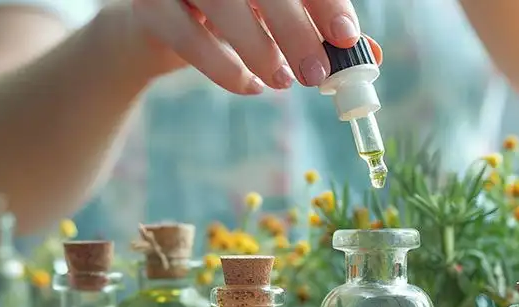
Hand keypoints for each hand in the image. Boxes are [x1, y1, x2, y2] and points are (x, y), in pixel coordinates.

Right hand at [131, 0, 382, 94]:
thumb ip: (320, 31)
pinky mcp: (149, 5)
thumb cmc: (230, 18)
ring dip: (259, 48)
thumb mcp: (278, 20)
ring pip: (222, 4)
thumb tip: (370, 54)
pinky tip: (249, 85)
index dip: (325, 0)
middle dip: (295, 30)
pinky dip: (223, 68)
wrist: (157, 27)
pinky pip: (187, 36)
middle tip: (317, 74)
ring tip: (281, 81)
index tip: (345, 35)